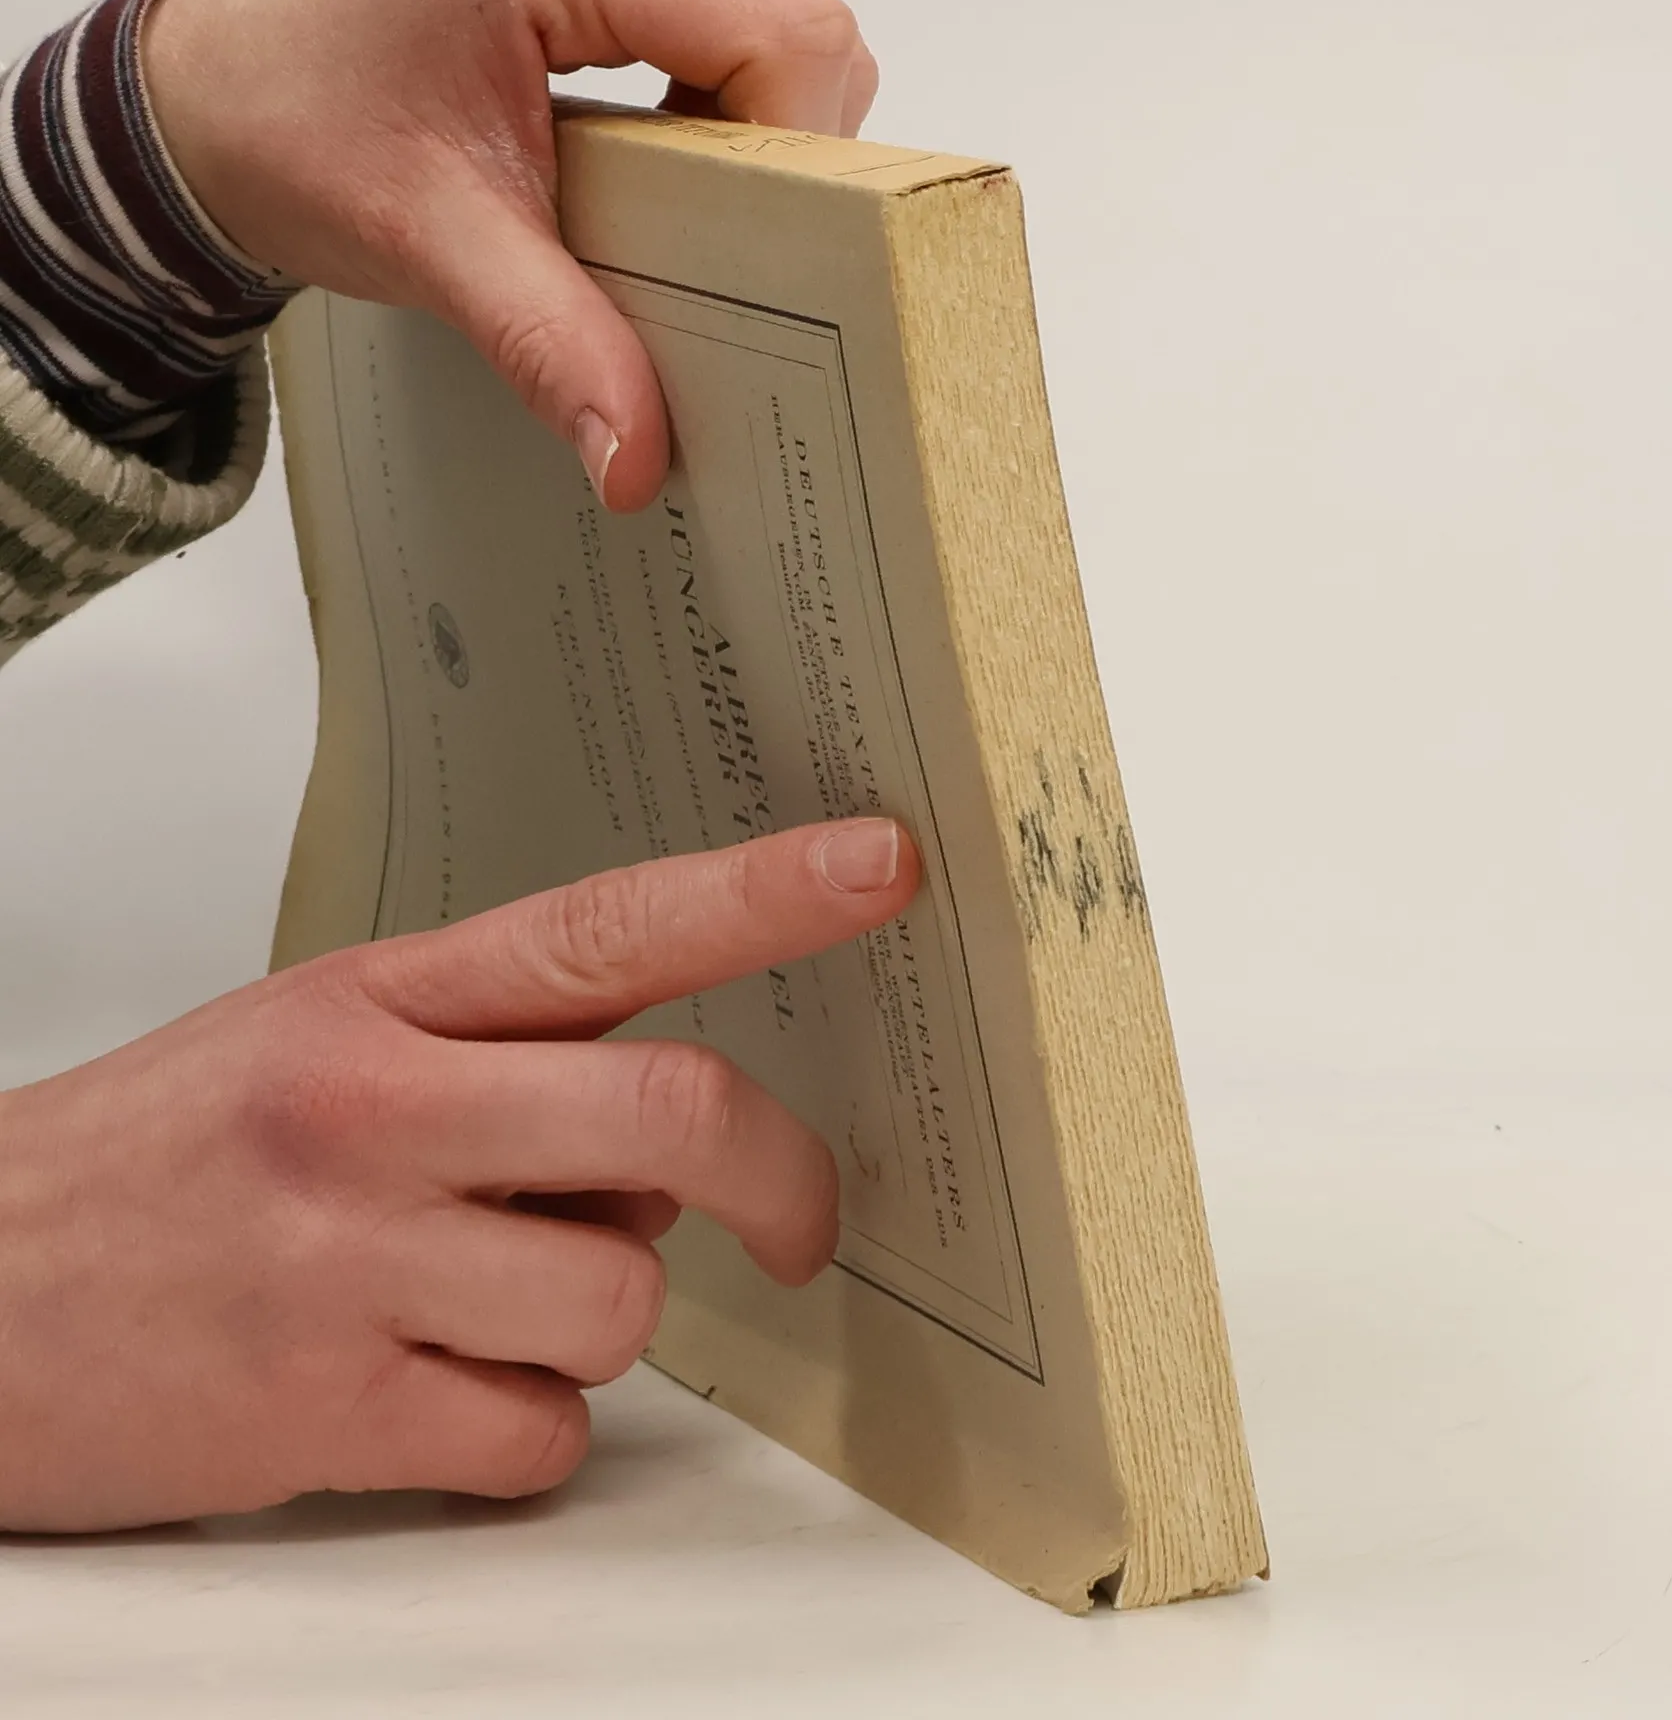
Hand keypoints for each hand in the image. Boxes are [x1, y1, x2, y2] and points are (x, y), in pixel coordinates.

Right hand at [0, 817, 914, 1533]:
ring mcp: (351, 1264)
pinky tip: (436, 1391)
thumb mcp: (321, 1039)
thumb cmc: (164, 1154)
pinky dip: (526, 1429)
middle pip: (672, 1115)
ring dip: (600, 1316)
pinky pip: (539, 1434)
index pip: (609, 924)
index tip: (878, 865)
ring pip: (619, 1298)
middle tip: (801, 1222)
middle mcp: (374, 1114)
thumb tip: (675, 1136)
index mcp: (381, 1003)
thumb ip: (507, 1058)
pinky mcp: (325, 1412)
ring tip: (492, 1303)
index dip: (764, 892)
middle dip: (782, 1180)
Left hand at [138, 0, 878, 507]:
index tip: (764, 265)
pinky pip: (742, 33)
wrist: (217, 89)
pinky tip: (665, 180)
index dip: (802, 159)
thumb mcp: (435, 246)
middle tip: (726, 261)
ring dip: (761, 145)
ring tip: (682, 222)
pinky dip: (730, 122)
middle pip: (805, 32)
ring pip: (788, 33)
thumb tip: (639, 460)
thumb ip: (553, 346)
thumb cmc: (298, 121)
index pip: (788, 35)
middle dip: (790, 163)